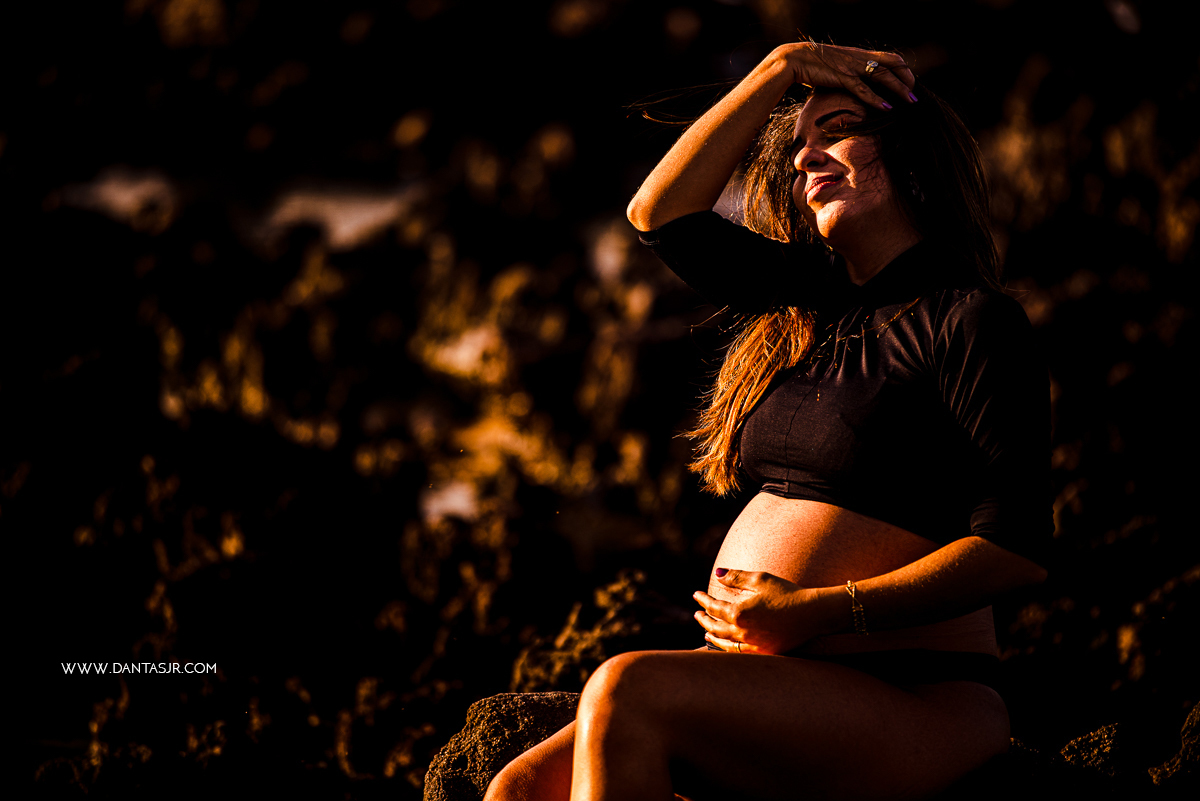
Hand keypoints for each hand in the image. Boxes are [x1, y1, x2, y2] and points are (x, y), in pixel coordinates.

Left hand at [693, 569, 828, 654]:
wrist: (812, 614)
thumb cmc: (787, 593)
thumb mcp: (761, 579)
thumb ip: (737, 577)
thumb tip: (717, 573)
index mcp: (739, 613)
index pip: (714, 607)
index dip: (703, 600)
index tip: (696, 595)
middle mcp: (742, 632)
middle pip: (715, 627)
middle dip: (704, 619)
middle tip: (697, 614)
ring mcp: (752, 645)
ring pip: (724, 643)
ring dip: (712, 636)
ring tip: (706, 633)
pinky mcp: (764, 652)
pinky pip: (739, 653)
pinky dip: (727, 649)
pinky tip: (726, 646)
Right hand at [771, 42, 916, 110]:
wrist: (794, 60)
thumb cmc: (812, 66)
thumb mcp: (836, 67)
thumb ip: (848, 74)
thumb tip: (854, 86)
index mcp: (860, 55)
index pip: (890, 58)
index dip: (903, 69)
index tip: (909, 83)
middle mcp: (860, 58)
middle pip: (893, 64)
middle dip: (907, 79)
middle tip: (914, 94)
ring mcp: (852, 67)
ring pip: (883, 76)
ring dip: (898, 89)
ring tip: (909, 102)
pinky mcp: (842, 77)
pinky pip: (863, 89)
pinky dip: (876, 99)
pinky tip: (887, 108)